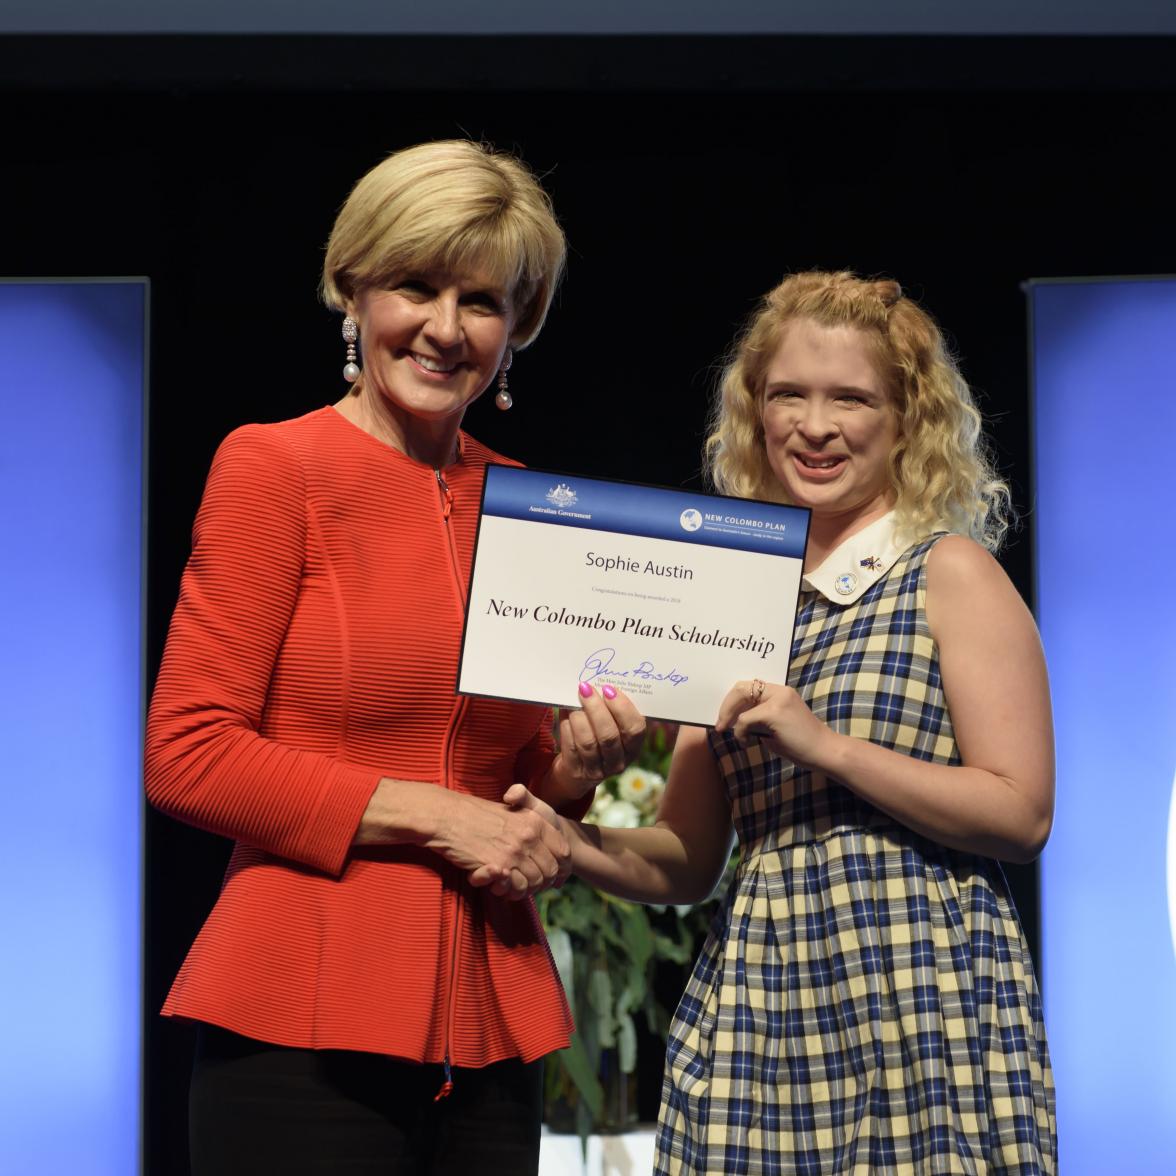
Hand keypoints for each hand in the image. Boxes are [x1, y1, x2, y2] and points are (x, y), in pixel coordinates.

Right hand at [470, 783, 570, 898]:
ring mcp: (515, 851)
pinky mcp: (499, 865)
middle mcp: (529, 836)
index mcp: (535, 821)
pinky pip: (517, 888)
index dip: (563, 867)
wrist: (448, 816)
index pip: (564, 850)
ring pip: (535, 882)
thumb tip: (543, 846)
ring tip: (510, 885)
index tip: (557, 876)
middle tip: (529, 885)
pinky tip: (499, 885)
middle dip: (543, 882)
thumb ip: (529, 824)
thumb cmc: (476, 813)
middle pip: (552, 870)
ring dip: (525, 889)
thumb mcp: (511, 809)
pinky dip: (511, 891)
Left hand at [553, 683, 645, 796]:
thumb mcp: (614, 728)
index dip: (623, 708)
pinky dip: (567, 727)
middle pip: (609, 735)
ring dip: (579, 717)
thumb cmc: (600, 737)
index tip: (609, 689)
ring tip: (574, 702)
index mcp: (633, 748)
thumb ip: (612, 710)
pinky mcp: (576, 771)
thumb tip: (598, 684)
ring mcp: (597, 770)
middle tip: (586, 689)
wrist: (580, 769)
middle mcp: (618, 762)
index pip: (635, 729)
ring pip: (587, 741)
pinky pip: (571, 747)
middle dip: (596, 709)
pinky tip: (566, 714)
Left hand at [715, 679, 835, 767]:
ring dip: (729, 718)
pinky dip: (740, 732)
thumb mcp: (775, 726)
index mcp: (780, 692)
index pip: (749, 686)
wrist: (824, 752)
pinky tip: (746, 742)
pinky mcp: (775, 712)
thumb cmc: (801, 744)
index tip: (725, 717)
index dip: (733, 701)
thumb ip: (758, 718)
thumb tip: (733, 719)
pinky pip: (745, 719)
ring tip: (727, 732)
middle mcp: (780, 691)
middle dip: (725, 706)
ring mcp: (778, 700)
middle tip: (719, 725)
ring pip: (741, 702)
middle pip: (741, 687)